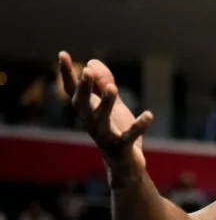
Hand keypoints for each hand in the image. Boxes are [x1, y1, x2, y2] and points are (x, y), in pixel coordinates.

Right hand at [58, 51, 152, 174]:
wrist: (126, 166)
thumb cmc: (117, 132)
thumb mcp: (113, 106)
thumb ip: (105, 84)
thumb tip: (92, 62)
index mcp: (88, 111)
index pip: (73, 90)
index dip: (67, 73)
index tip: (62, 53)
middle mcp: (91, 123)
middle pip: (82, 104)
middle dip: (84, 88)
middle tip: (87, 71)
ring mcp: (104, 137)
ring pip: (101, 120)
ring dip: (106, 104)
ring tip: (113, 88)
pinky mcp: (121, 149)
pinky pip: (129, 137)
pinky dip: (138, 126)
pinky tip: (149, 115)